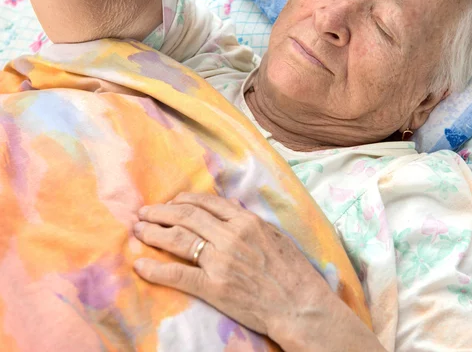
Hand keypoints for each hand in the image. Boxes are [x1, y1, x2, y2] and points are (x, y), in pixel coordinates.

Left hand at [132, 193, 348, 348]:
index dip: (183, 200)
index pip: (206, 203)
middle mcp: (230, 236)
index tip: (171, 202)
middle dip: (161, 212)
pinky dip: (155, 269)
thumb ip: (249, 221)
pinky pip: (178, 275)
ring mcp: (220, 261)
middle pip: (187, 217)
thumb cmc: (292, 270)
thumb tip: (227, 207)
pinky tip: (140, 265)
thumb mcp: (274, 235)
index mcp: (246, 221)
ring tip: (139, 231)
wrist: (299, 304)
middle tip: (145, 213)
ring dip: (154, 233)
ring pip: (178, 239)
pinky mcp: (213, 287)